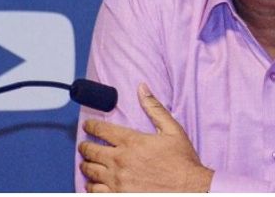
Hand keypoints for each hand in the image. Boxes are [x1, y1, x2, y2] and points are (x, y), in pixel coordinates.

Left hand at [78, 83, 213, 191]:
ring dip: (86, 166)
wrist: (189, 189)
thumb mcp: (173, 130)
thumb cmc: (182, 161)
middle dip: (85, 146)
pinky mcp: (118, 196)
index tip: (88, 126)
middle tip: (84, 146)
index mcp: (132, 142)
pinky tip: (93, 183)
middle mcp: (121, 160)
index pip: (102, 130)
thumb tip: (142, 88)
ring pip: (90, 172)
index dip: (91, 126)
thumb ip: (154, 108)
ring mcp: (118, 181)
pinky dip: (91, 186)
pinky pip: (95, 191)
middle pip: (91, 151)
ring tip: (86, 164)